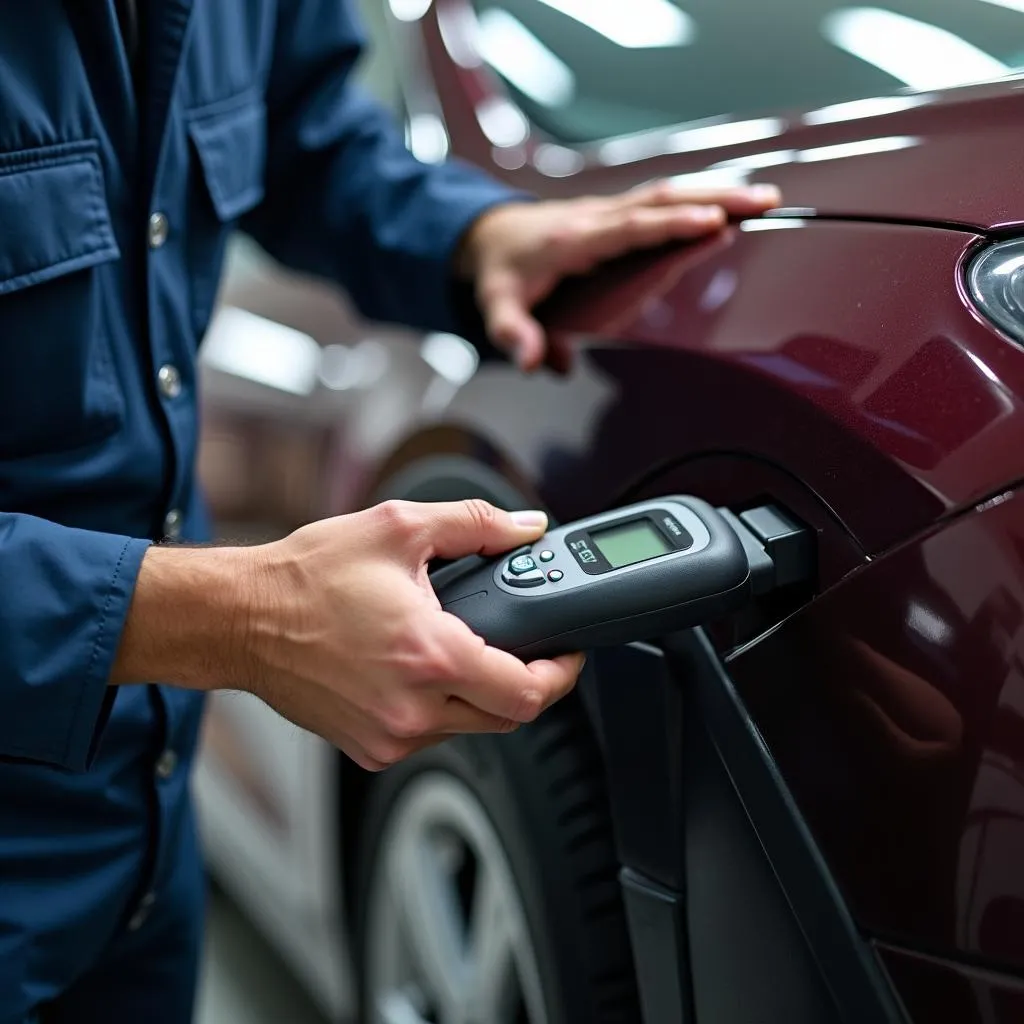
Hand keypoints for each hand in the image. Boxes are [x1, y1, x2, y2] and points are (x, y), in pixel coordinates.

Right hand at [113, 501, 581, 771]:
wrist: (241, 618)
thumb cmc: (306, 578)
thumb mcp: (399, 530)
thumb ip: (476, 525)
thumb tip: (526, 529)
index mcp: (430, 655)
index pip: (528, 692)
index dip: (562, 674)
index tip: (568, 654)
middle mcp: (413, 707)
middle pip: (508, 716)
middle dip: (525, 682)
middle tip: (524, 648)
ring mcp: (390, 735)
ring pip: (470, 728)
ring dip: (479, 693)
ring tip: (459, 648)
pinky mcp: (369, 747)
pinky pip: (429, 734)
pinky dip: (440, 707)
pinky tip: (420, 670)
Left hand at [457, 180, 781, 372]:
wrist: (487, 235)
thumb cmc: (498, 273)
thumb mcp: (494, 306)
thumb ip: (513, 334)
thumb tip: (533, 362)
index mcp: (573, 239)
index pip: (630, 227)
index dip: (671, 224)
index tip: (712, 221)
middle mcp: (595, 218)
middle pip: (661, 200)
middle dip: (714, 197)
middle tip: (763, 201)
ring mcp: (608, 212)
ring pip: (667, 194)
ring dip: (715, 192)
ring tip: (764, 199)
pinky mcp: (616, 215)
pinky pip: (661, 203)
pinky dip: (698, 199)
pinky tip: (730, 204)